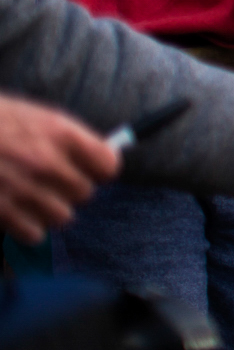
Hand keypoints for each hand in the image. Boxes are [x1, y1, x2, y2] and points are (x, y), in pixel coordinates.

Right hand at [0, 95, 118, 241]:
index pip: (108, 165)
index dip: (100, 168)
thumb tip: (99, 156)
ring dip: (50, 209)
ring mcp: (23, 189)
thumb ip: (68, 139)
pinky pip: (35, 233)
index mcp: (60, 133)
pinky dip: (27, 226)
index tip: (93, 169)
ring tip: (31, 195)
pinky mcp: (2, 212)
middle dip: (70, 188)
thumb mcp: (35, 116)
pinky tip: (15, 210)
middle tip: (51, 180)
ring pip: (63, 216)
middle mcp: (46, 162)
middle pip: (85, 194)